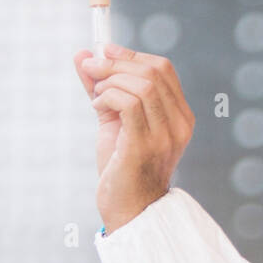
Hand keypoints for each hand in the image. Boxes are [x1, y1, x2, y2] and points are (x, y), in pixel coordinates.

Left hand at [73, 45, 195, 233]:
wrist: (129, 210)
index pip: (162, 68)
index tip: (104, 52)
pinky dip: (107, 97)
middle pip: (152, 71)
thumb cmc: (122, 167)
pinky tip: (98, 109)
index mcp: (179, 116)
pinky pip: (128, 103)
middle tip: (90, 69)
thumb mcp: (114, 121)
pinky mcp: (144, 145)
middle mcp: (179, 124)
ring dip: (109, 82)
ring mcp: (165, 135)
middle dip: (115, 63)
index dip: (131, 54)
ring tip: (96, 99)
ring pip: (141, 84)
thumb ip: (102, 88)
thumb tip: (83, 55)